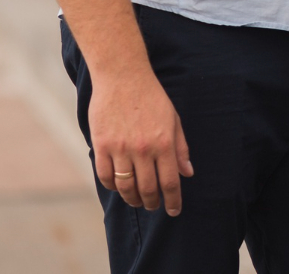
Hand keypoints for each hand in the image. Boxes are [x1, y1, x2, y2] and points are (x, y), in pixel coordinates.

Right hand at [89, 66, 193, 214]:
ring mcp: (120, 148)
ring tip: (137, 200)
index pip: (170, 182)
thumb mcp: (174, 120)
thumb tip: (187, 173)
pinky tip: (119, 186)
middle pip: (147, 189)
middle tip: (154, 206)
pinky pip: (105, 176)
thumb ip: (180, 148)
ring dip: (132, 199)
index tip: (174, 211)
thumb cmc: (152, 97)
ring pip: (125, 187)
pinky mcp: (101, 145)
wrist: (123, 77)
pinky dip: (112, 186)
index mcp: (164, 143)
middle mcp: (143, 149)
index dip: (173, 201)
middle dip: (152, 203)